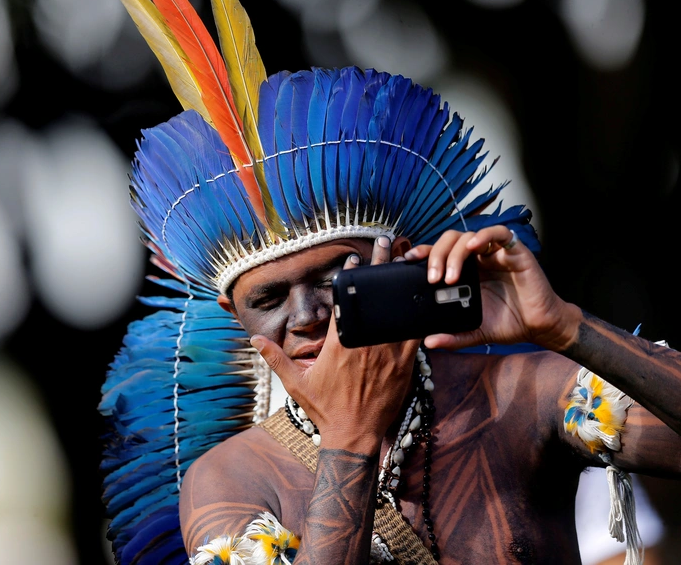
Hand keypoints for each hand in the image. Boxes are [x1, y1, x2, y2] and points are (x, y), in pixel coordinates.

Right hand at [250, 237, 419, 453]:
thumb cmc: (325, 409)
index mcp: (340, 344)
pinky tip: (425, 297)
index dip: (351, 277)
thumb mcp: (295, 383)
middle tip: (386, 245)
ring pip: (398, 311)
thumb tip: (255, 340)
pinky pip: (415, 334)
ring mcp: (387, 353)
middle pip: (375, 299)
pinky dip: (419, 315)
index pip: (346, 302)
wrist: (354, 435)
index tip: (355, 259)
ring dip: (402, 286)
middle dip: (380, 268)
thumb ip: (276, 358)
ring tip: (409, 263)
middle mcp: (365, 344)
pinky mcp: (405, 365)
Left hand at [406, 226, 580, 351]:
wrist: (539, 326)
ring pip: (468, 235)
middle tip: (433, 279)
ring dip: (454, 252)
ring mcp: (495, 252)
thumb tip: (429, 341)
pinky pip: (499, 233)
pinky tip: (473, 248)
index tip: (407, 261)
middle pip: (449, 240)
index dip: (423, 252)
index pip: (439, 253)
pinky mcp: (515, 251)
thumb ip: (453, 336)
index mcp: (465, 271)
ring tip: (450, 276)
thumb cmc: (508, 323)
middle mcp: (478, 258)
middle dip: (436, 255)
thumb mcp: (474, 332)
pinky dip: (483, 236)